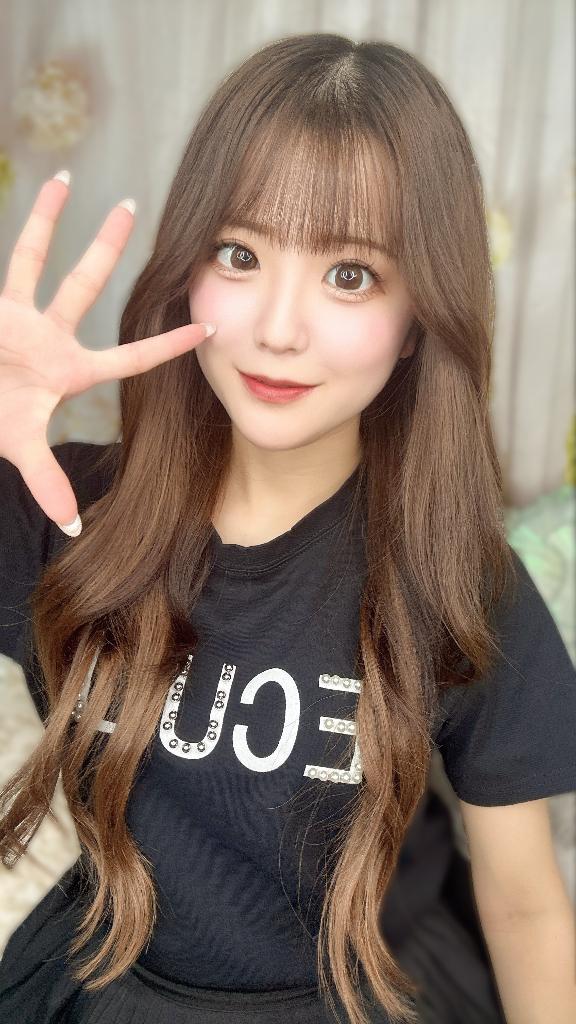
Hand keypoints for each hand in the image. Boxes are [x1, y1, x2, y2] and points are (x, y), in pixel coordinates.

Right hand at [0, 173, 214, 534]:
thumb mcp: (18, 444)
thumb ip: (47, 482)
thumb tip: (76, 528)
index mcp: (68, 371)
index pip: (128, 356)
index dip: (166, 346)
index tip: (208, 329)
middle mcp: (49, 336)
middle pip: (88, 288)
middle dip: (109, 253)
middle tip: (140, 210)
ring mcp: (18, 317)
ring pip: (43, 261)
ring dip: (57, 223)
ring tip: (77, 178)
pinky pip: (11, 259)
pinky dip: (28, 227)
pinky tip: (46, 187)